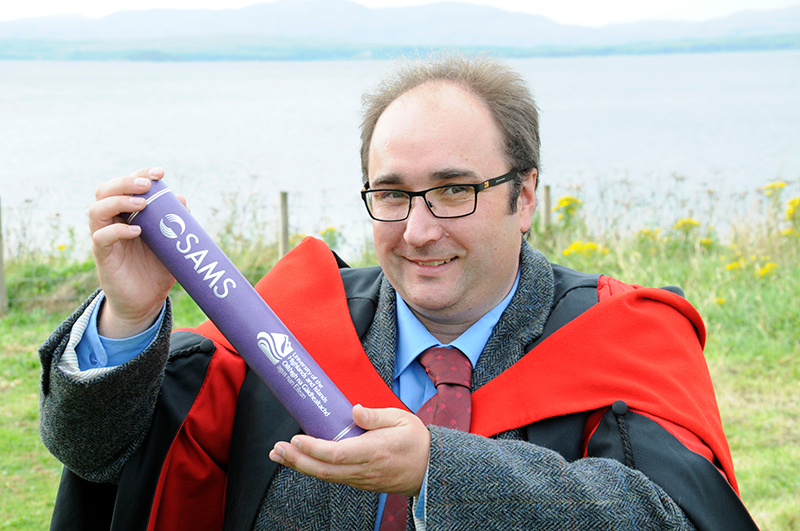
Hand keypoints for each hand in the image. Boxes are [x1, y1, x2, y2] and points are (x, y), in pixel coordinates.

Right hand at [88, 167, 186, 337]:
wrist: (147, 301)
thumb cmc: (158, 268)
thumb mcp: (172, 243)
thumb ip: (176, 222)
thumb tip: (180, 199)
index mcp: (127, 213)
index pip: (125, 185)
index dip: (140, 174)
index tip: (160, 173)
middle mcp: (112, 221)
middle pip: (104, 190)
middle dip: (125, 182)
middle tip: (146, 186)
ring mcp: (105, 238)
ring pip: (96, 210)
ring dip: (119, 202)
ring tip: (142, 205)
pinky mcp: (103, 257)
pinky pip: (100, 237)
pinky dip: (117, 231)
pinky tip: (136, 231)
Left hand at [269, 405, 429, 495]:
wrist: (429, 469)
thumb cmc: (416, 441)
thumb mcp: (401, 419)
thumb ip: (376, 415)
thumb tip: (355, 410)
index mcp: (374, 450)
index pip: (337, 453)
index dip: (313, 448)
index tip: (296, 438)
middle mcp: (365, 468)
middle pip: (324, 470)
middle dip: (297, 460)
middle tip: (277, 449)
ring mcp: (362, 479)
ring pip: (326, 476)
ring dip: (301, 466)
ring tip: (281, 455)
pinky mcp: (361, 482)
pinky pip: (334, 478)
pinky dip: (315, 470)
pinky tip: (302, 462)